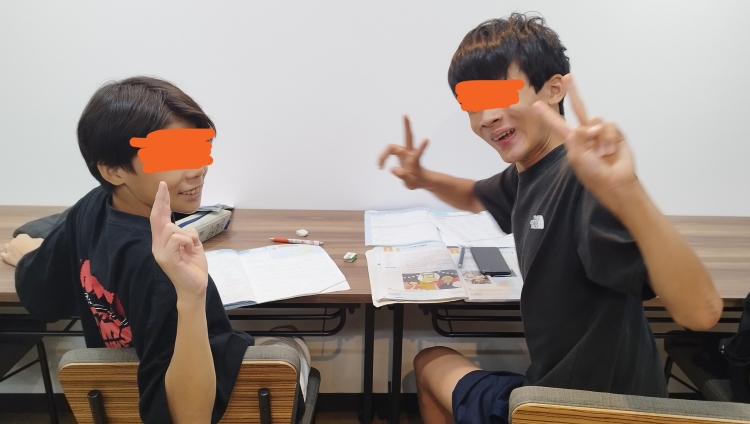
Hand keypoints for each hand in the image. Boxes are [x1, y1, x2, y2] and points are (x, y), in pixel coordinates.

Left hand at [1, 234, 43, 266]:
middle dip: (18, 244)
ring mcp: (9, 249)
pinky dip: (5, 255)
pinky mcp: (7, 257)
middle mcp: (14, 241)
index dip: (26, 240)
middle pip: (14, 241)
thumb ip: (35, 240)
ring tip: (16, 253)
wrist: (34, 259)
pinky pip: (3, 255)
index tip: (30, 244)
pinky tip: (9, 257)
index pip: (23, 237)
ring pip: (6, 246)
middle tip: (24, 249)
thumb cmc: (39, 248)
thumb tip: (34, 241)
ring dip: (10, 248)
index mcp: (22, 236)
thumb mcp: (40, 241)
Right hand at [150, 181, 207, 300]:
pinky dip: (188, 241)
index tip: (162, 187)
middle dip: (161, 201)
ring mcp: (160, 252)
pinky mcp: (166, 258)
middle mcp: (158, 245)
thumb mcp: (192, 246)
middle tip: (164, 186)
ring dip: (187, 235)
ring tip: (190, 248)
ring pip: (172, 228)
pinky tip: (190, 250)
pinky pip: (177, 238)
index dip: (160, 202)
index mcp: (163, 242)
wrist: (195, 287)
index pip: (159, 218)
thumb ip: (186, 235)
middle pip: (159, 218)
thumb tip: (185, 229)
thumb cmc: (193, 267)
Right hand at [377, 115, 429, 189]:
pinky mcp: (400, 154)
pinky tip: (379, 165)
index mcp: (415, 160)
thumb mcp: (411, 183)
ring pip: (391, 148)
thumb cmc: (417, 180)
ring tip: (379, 166)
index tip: (427, 139)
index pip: (418, 153)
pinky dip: (383, 158)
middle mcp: (410, 153)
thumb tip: (393, 169)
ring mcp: (404, 153)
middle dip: (406, 126)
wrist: (419, 179)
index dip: (422, 147)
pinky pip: (389, 153)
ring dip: (383, 156)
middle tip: (405, 114)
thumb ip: (403, 176)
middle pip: (407, 137)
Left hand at [532, 74, 638, 211]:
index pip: (558, 124)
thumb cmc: (593, 174)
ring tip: (601, 153)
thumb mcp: (577, 157)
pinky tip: (610, 150)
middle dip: (574, 92)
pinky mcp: (615, 133)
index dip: (547, 115)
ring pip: (595, 120)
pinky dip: (609, 138)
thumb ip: (576, 138)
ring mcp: (600, 133)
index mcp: (572, 141)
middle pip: (579, 108)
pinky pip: (609, 125)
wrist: (614, 181)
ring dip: (598, 137)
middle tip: (567, 77)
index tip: (536, 105)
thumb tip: (587, 125)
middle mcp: (586, 134)